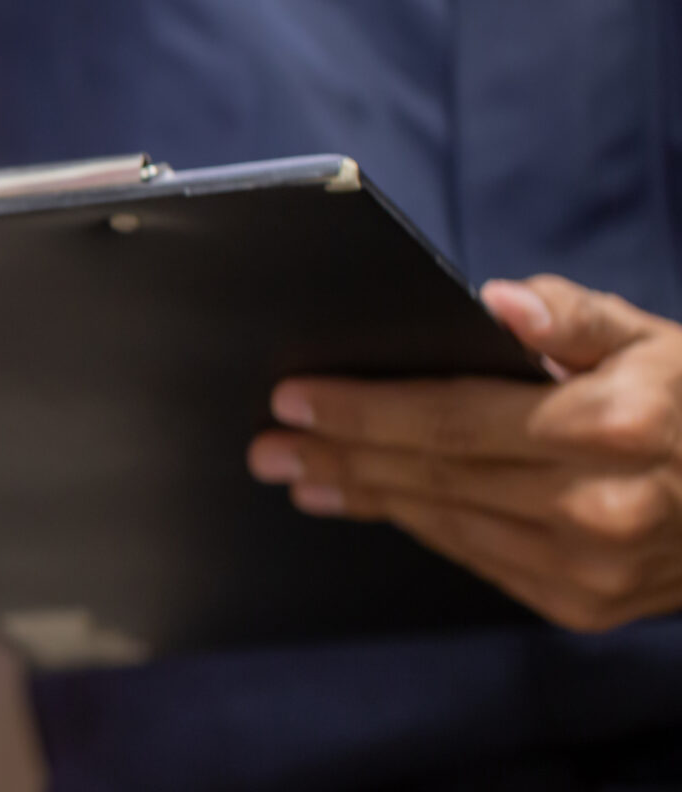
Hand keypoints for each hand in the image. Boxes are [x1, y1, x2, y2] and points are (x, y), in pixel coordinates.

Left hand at [249, 275, 681, 630]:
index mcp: (610, 429)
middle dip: (340, 457)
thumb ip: (576, 317)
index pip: (452, 417)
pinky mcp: (585, 608)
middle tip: (268, 445)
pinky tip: (379, 505)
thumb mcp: (658, 341)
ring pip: (447, 525)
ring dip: (367, 498)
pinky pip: (478, 561)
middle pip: (435, 476)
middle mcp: (596, 507)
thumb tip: (501, 302)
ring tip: (302, 475)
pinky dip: (423, 528)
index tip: (295, 397)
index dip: (365, 410)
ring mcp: (591, 569)